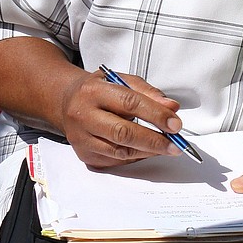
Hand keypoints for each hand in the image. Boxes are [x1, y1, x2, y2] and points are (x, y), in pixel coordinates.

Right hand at [57, 69, 185, 168]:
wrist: (67, 102)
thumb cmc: (98, 91)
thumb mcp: (121, 80)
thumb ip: (148, 92)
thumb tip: (171, 108)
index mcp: (93, 91)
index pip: (129, 103)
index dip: (155, 115)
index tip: (175, 124)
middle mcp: (83, 115)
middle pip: (123, 133)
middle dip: (154, 140)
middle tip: (175, 144)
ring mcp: (81, 138)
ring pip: (120, 151)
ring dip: (148, 151)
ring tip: (165, 147)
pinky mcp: (84, 155)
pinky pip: (115, 161)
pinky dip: (135, 157)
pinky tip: (145, 150)